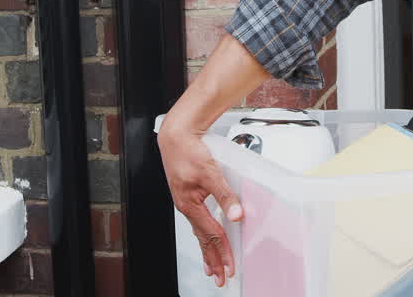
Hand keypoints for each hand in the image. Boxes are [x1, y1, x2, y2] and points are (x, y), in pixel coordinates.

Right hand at [159, 122, 243, 286]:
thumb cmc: (188, 151)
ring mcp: (186, 201)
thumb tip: (236, 215)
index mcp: (190, 204)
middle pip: (202, 239)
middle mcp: (186, 206)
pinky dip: (203, 234)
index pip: (211, 234)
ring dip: (207, 250)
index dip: (222, 252)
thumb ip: (225, 195)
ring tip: (212, 266)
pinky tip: (207, 237)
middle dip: (213, 260)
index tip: (229, 267)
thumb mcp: (210, 172)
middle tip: (221, 277)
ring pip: (199, 232)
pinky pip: (197, 221)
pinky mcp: (188, 195)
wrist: (175, 135)